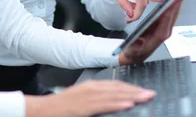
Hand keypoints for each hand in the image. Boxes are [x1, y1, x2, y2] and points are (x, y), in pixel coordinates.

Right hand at [25, 80, 155, 116]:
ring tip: (145, 97)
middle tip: (151, 93)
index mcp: (91, 86)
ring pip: (114, 95)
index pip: (116, 85)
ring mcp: (88, 97)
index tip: (144, 91)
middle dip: (136, 91)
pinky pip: (103, 105)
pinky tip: (128, 105)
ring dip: (131, 96)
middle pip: (118, 88)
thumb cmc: (61, 107)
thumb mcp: (81, 100)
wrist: (43, 110)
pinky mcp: (84, 107)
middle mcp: (91, 88)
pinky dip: (117, 104)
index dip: (131, 87)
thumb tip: (114, 103)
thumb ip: (97, 100)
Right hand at [119, 0, 191, 64]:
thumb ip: (136, 45)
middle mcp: (165, 31)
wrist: (135, 56)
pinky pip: (170, 13)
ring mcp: (165, 28)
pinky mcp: (163, 25)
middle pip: (174, 13)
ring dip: (179, 1)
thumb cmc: (134, 52)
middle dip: (180, 0)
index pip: (168, 18)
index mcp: (160, 35)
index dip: (173, 7)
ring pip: (174, 12)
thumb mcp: (133, 50)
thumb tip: (139, 40)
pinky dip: (174, 4)